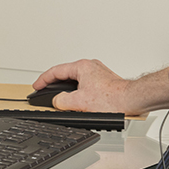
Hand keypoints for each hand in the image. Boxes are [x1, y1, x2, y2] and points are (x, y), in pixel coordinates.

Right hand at [32, 59, 167, 114]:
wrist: (132, 100)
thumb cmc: (113, 99)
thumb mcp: (79, 102)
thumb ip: (62, 101)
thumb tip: (56, 101)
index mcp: (82, 67)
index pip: (56, 71)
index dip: (43, 80)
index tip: (36, 86)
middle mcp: (90, 66)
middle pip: (65, 73)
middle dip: (54, 83)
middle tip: (44, 90)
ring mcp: (98, 73)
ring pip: (76, 80)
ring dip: (66, 88)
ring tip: (60, 98)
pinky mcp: (104, 81)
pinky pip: (85, 84)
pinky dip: (77, 91)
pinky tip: (77, 101)